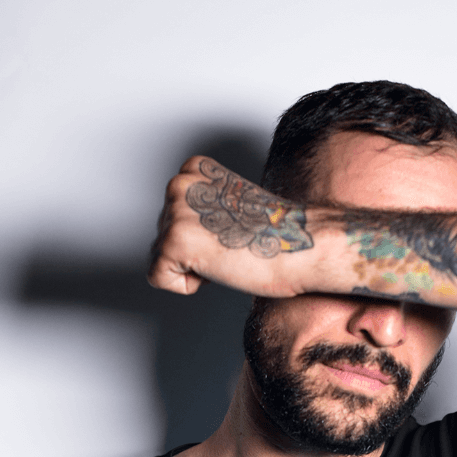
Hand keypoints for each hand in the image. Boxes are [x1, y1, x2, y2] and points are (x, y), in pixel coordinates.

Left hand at [148, 156, 316, 295]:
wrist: (298, 246)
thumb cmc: (273, 236)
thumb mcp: (231, 206)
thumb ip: (202, 208)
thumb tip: (182, 229)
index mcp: (193, 171)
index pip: (171, 217)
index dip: (200, 236)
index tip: (230, 234)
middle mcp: (179, 184)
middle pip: (162, 237)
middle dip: (192, 252)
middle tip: (229, 247)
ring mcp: (175, 211)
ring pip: (160, 258)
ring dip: (192, 267)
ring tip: (226, 255)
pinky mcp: (174, 241)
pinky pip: (158, 278)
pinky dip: (186, 285)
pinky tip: (216, 268)